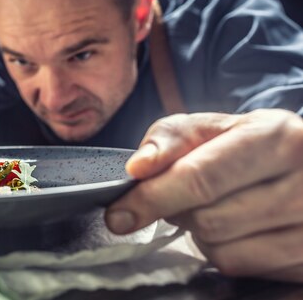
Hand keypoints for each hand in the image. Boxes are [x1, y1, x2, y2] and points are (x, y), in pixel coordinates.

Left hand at [105, 109, 302, 281]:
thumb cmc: (256, 145)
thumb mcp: (219, 126)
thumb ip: (172, 137)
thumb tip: (138, 168)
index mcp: (277, 140)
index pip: (200, 178)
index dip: (152, 198)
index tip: (119, 214)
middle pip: (206, 219)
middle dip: (178, 210)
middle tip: (183, 196)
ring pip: (221, 251)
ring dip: (201, 233)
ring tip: (220, 206)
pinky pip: (240, 269)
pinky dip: (225, 252)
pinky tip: (238, 229)